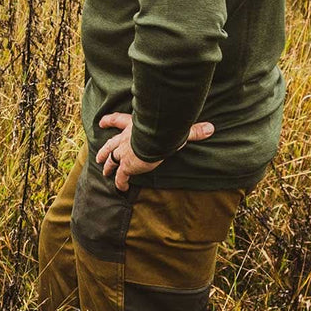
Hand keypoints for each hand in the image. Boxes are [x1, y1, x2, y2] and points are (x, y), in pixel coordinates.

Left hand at [95, 112, 215, 191]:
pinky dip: (119, 183)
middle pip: (110, 144)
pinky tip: (120, 189)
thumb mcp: (177, 129)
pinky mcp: (126, 167)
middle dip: (104, 150)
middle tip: (98, 156)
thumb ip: (193, 130)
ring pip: (111, 160)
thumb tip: (211, 128)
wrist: (153, 139)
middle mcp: (125, 139)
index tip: (102, 122)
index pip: (118, 120)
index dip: (109, 121)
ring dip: (107, 165)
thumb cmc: (164, 130)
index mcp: (133, 126)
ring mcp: (124, 153)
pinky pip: (121, 177)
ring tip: (103, 171)